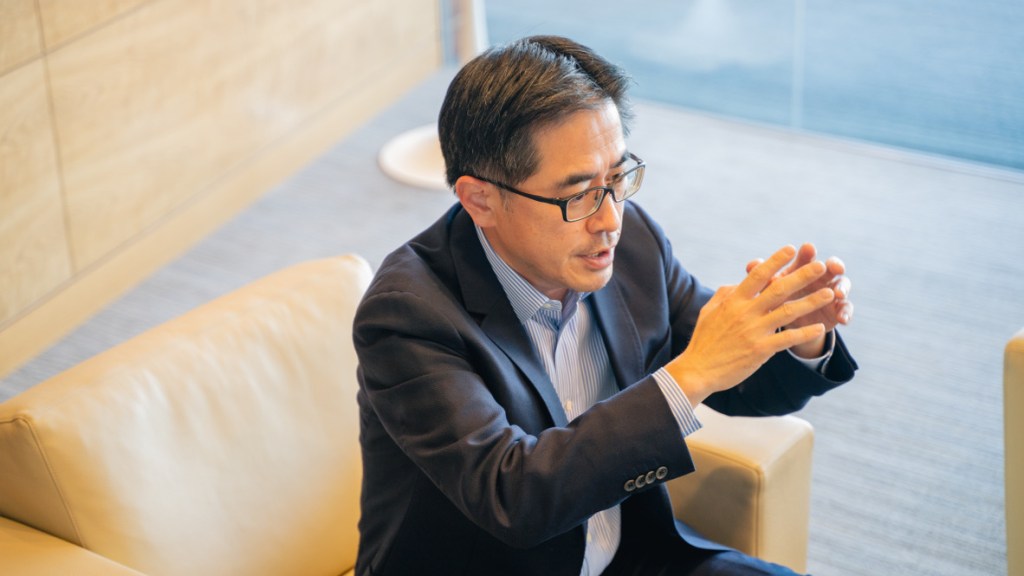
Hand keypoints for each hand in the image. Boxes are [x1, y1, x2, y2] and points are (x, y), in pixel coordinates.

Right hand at [666, 245, 836, 405]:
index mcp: (733, 300)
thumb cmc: (704, 340)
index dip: (776, 261)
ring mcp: (754, 331)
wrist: (698, 370)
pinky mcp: (760, 350)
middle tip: (821, 265)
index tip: (791, 249)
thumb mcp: (709, 311)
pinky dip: (805, 333)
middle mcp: (745, 312)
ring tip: (830, 293)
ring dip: (811, 301)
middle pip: (779, 289)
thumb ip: (725, 294)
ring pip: (788, 312)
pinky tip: (820, 328)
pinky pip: (788, 339)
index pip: (758, 275)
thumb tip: (739, 282)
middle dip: (802, 275)